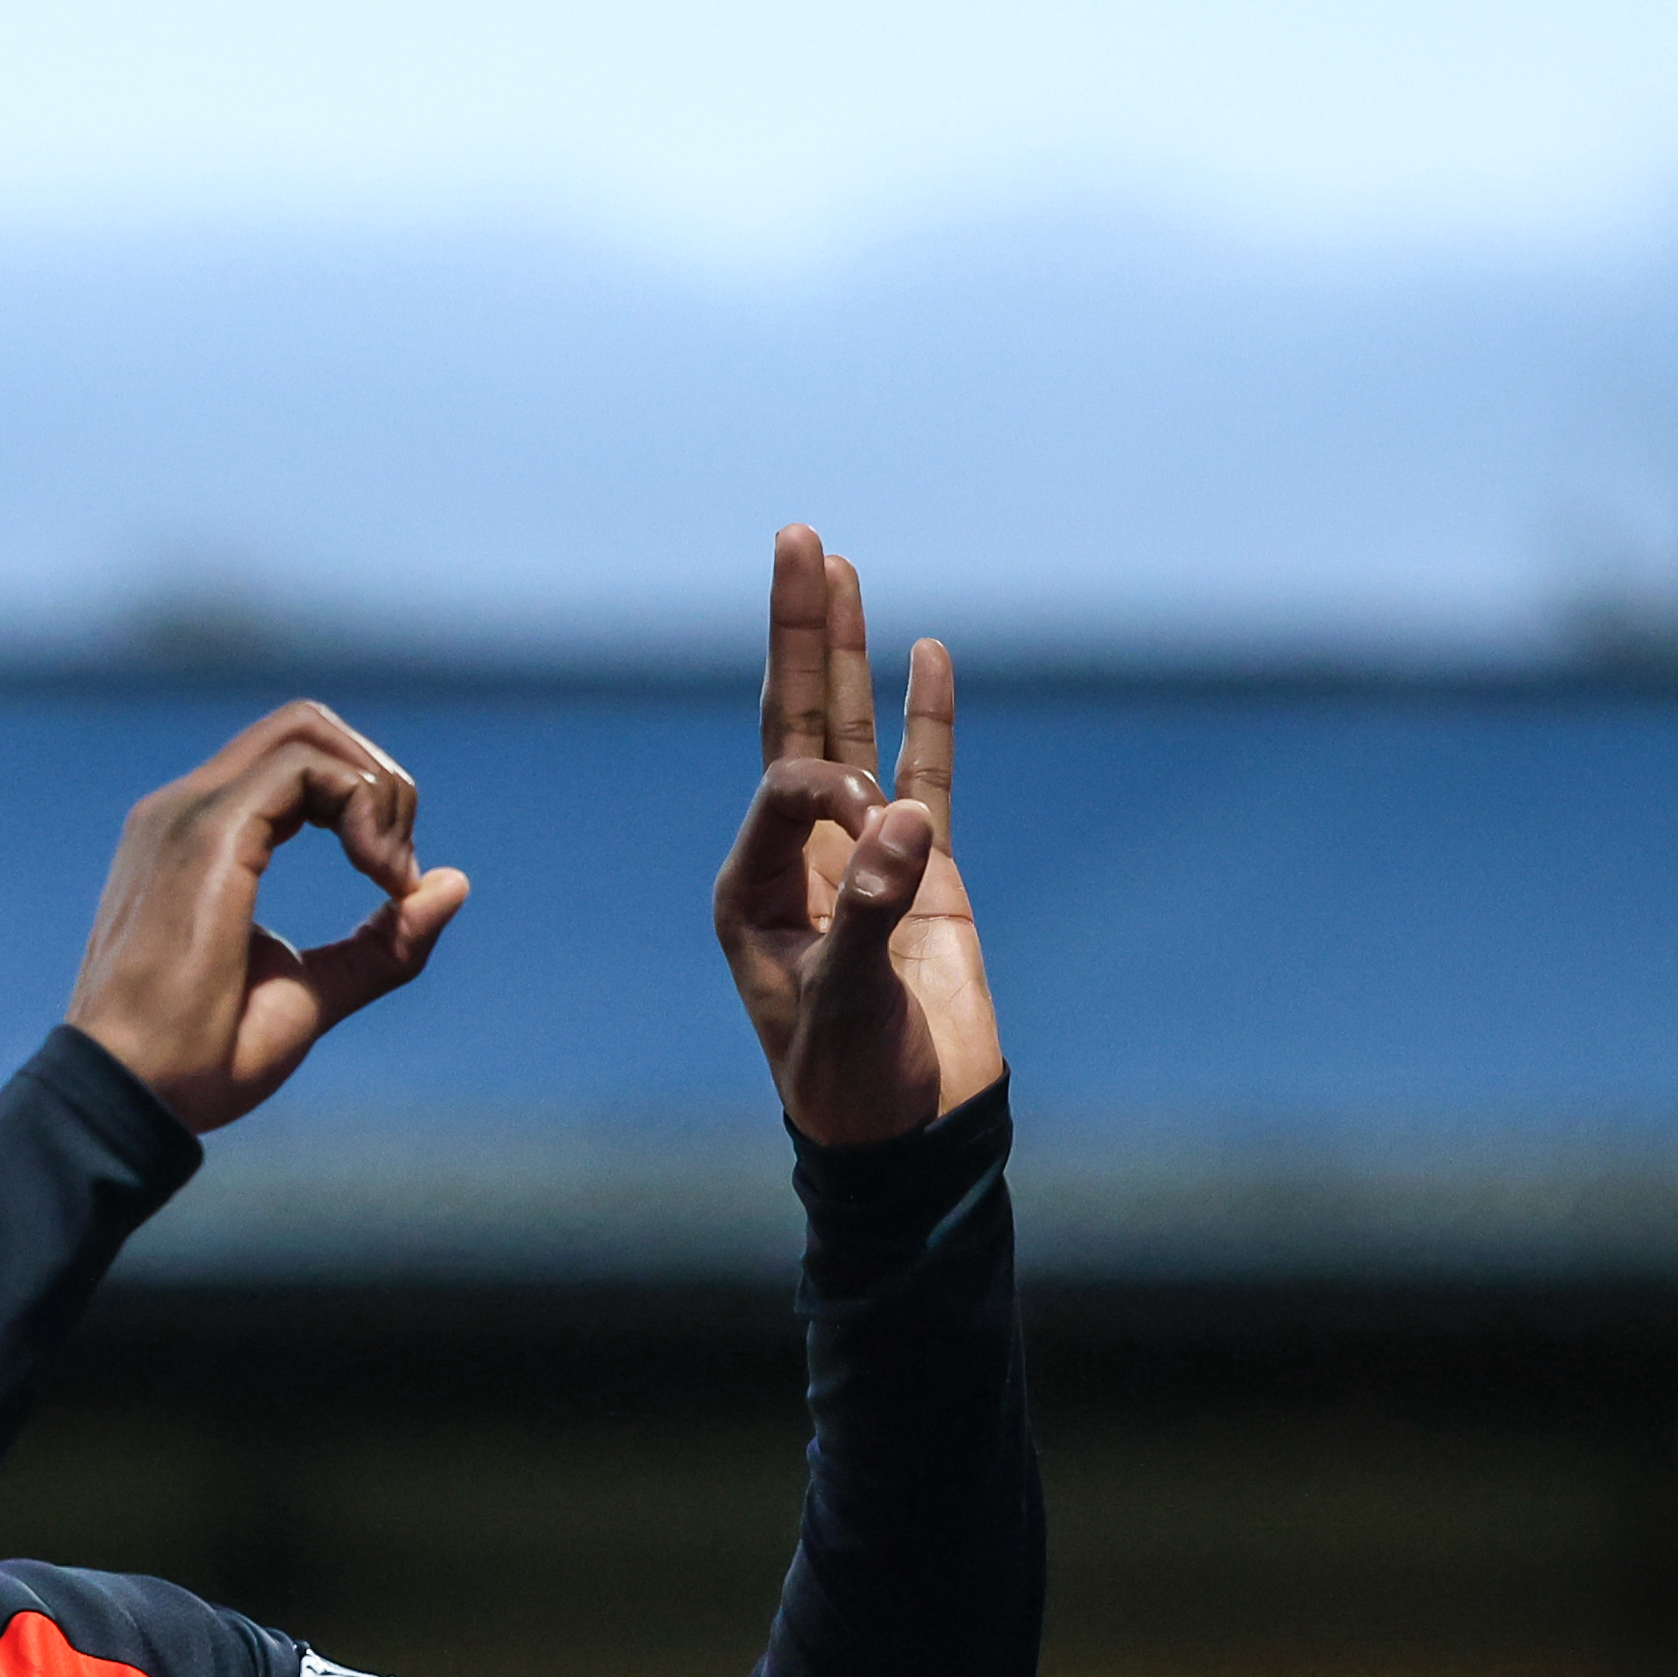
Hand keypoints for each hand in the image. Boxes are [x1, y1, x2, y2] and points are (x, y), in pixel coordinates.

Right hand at [67, 700, 472, 1131]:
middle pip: (306, 726)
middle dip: (379, 782)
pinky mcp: (208, 833)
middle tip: (396, 872)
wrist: (133, 1097)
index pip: (296, 763)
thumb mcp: (313, 993)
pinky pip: (307, 767)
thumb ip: (380, 943)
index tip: (392, 890)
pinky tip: (375, 877)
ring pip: (308, 731)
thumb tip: (451, 884)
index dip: (366, 805)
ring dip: (376, 793)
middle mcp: (187, 808)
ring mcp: (190, 813)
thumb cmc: (200, 1058)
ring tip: (387, 878)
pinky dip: (362, 806)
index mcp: (201, 838)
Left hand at [713, 526, 1003, 1146]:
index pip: (784, 787)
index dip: (830, 788)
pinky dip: (926, 715)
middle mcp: (796, 861)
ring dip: (848, 652)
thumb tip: (911, 820)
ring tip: (837, 565)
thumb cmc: (853, 1086)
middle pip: (795, 721)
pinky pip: (926, 775)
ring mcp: (863, 860)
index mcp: (751, 889)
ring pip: (854, 735)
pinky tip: (926, 651)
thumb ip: (875, 911)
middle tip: (796, 537)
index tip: (885, 839)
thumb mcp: (847, 1004)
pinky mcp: (925, 875)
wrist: (910, 1140)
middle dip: (797, 632)